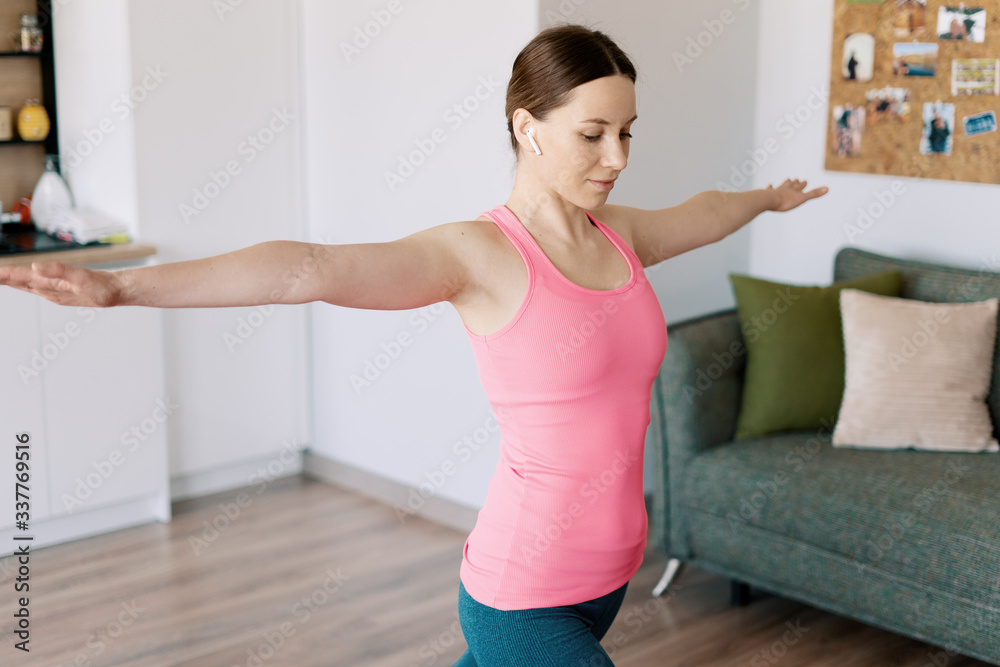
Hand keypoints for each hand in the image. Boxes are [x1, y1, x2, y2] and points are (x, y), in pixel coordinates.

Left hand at [0, 261, 123, 307]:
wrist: (117, 292)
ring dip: (9, 280)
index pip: (19, 277)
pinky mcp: (59, 290)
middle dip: (2, 278)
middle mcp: (48, 290)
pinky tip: (19, 281)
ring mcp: (53, 291)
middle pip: (17, 282)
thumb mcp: (82, 277)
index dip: (3, 274)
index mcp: (50, 285)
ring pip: (24, 284)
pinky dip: (22, 281)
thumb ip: (58, 271)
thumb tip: (35, 266)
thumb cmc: (103, 287)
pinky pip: (34, 286)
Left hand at [766, 178, 828, 211]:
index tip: (804, 181)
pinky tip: (770, 185)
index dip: (803, 184)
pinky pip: (769, 190)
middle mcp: (785, 189)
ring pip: (782, 185)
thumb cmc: (785, 201)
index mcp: (794, 190)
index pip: (800, 186)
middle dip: (794, 183)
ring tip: (787, 180)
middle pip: (791, 185)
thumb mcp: (802, 198)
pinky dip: (770, 188)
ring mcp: (776, 191)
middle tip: (795, 179)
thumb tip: (828, 188)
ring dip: (785, 183)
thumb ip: (814, 194)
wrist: (768, 200)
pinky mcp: (767, 195)